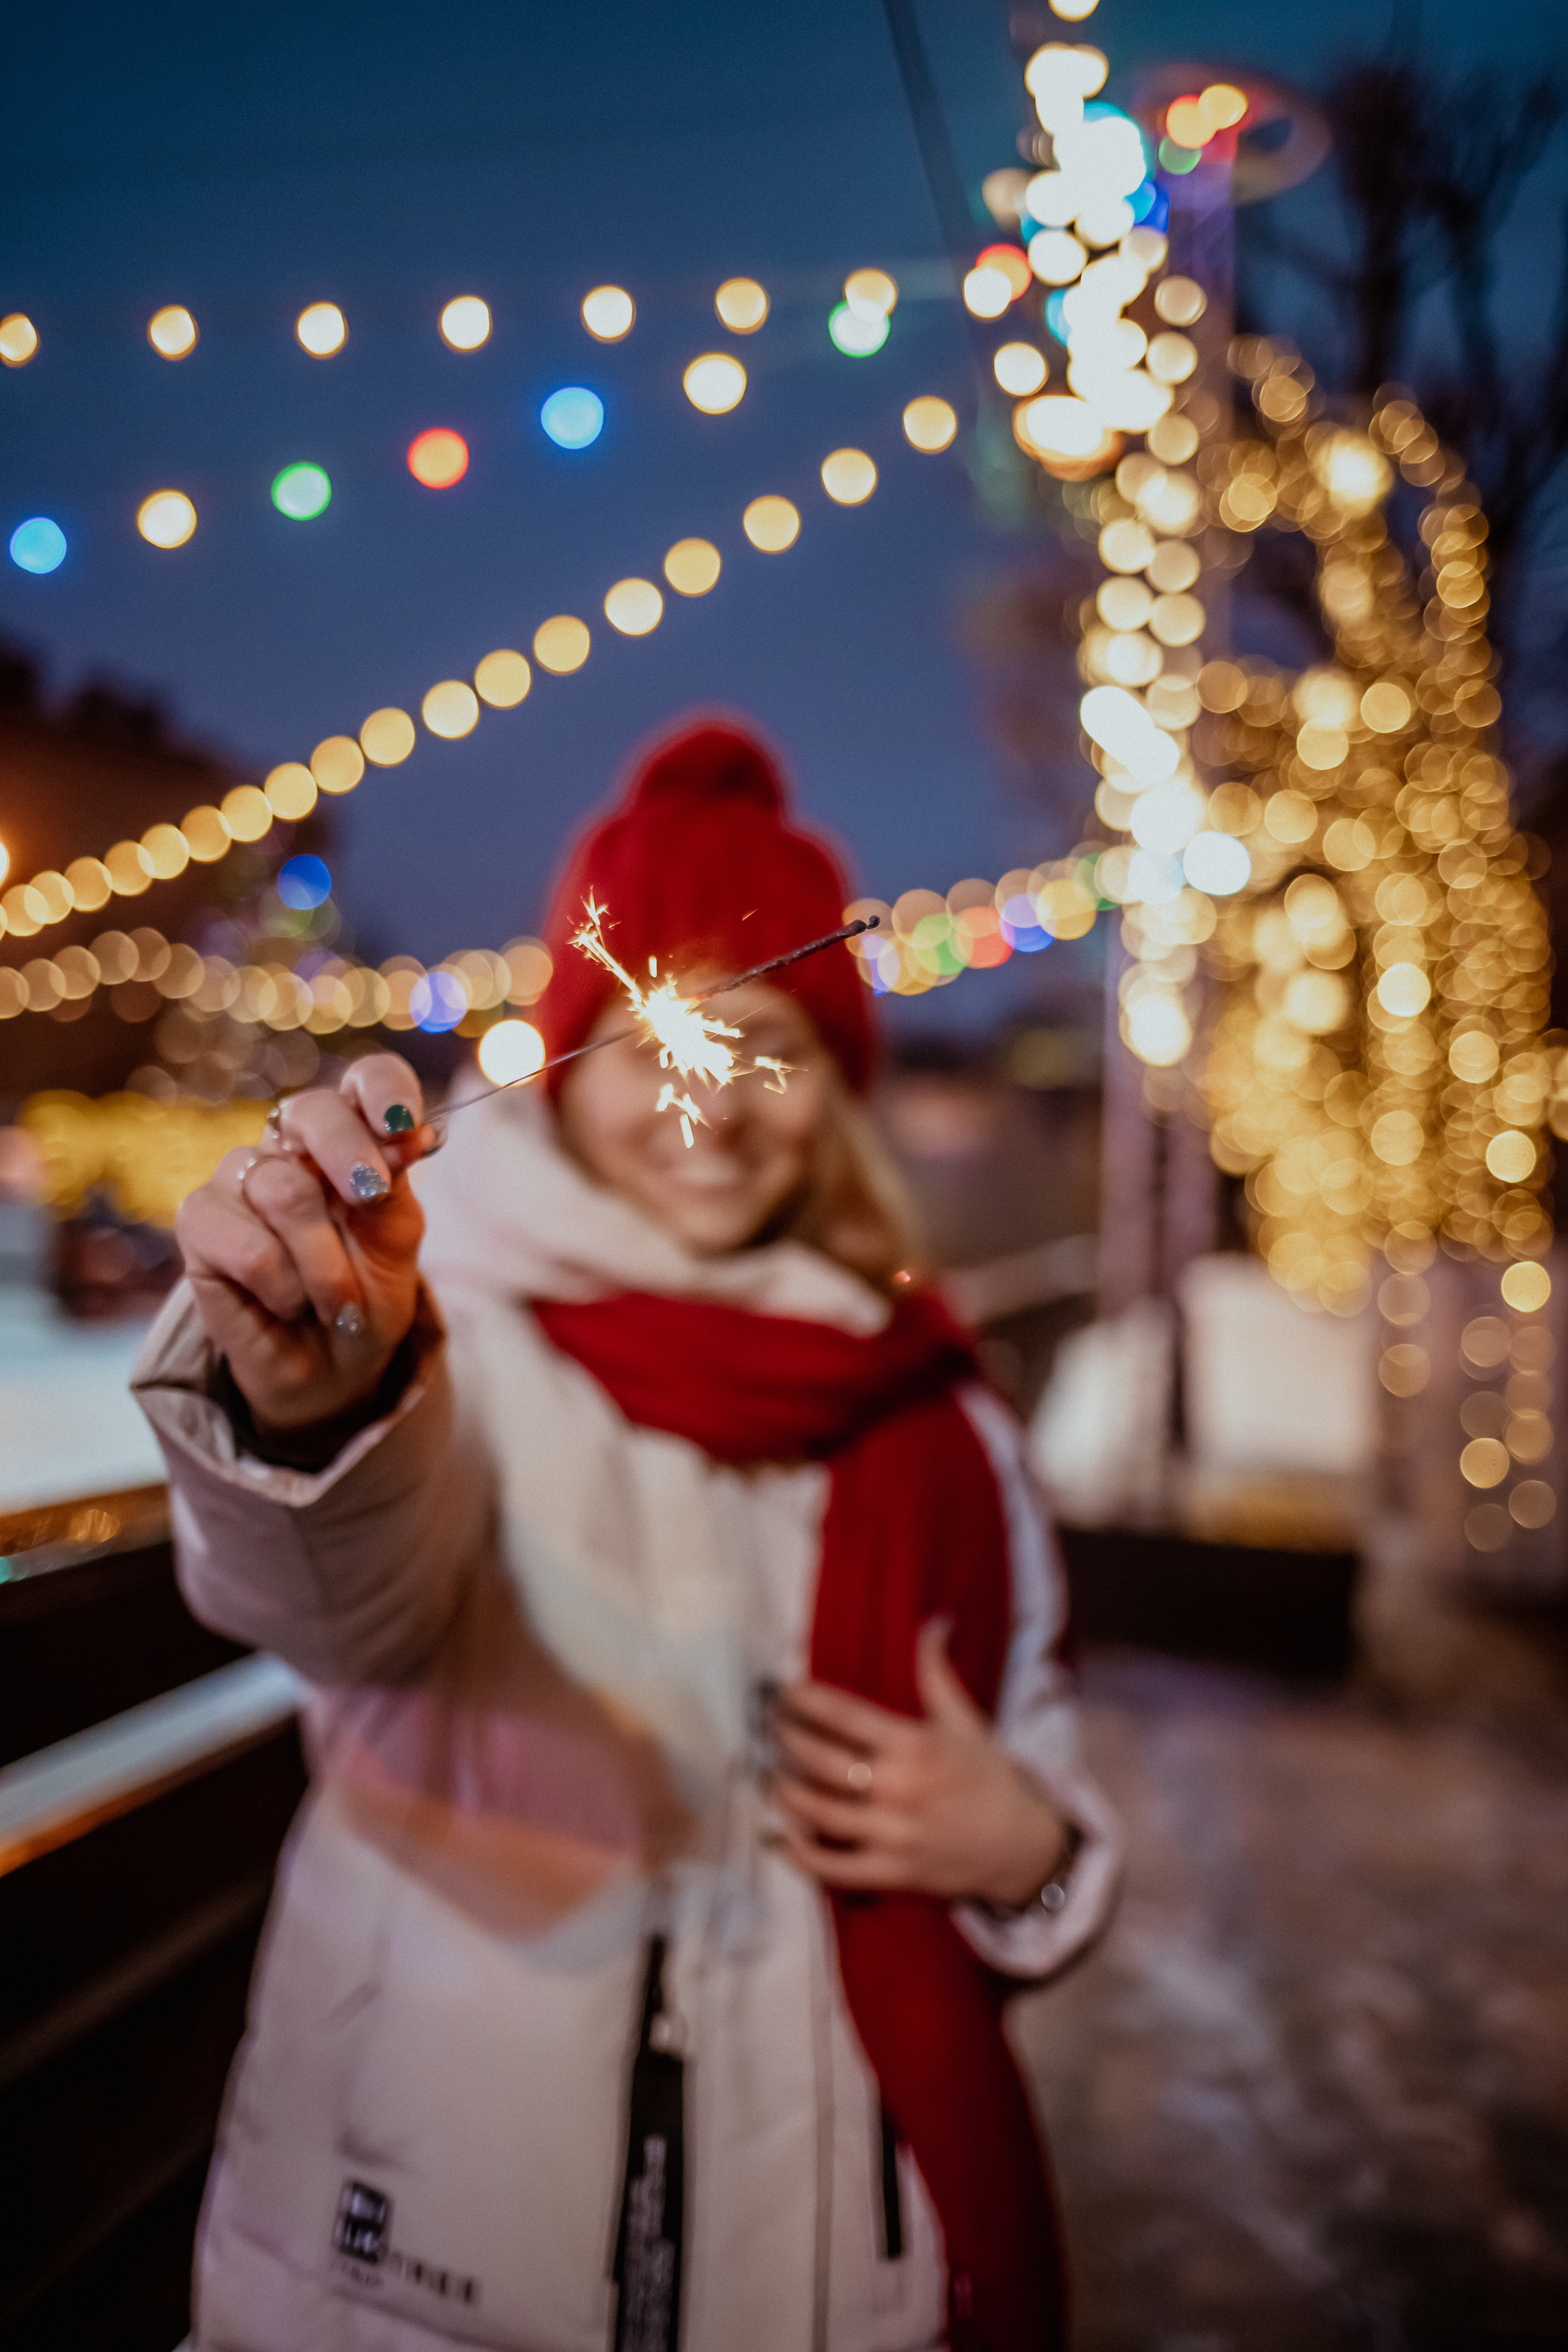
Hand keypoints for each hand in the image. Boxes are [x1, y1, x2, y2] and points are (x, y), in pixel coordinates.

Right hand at [175, 1054, 434, 1436]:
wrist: (329, 1370)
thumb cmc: (365, 1299)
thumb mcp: (396, 1246)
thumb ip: (396, 1187)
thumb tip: (412, 1134)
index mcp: (348, 1138)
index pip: (364, 1080)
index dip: (385, 1089)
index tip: (406, 1125)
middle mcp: (288, 1146)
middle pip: (311, 1110)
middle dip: (350, 1154)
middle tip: (369, 1197)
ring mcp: (239, 1180)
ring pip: (283, 1189)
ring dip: (324, 1262)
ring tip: (337, 1302)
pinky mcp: (200, 1222)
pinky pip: (245, 1243)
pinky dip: (281, 1285)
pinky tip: (286, 1303)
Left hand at [772, 1620, 1068, 1907]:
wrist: (1021, 1846)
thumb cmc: (988, 1776)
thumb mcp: (965, 1719)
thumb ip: (937, 1671)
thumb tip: (934, 1621)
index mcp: (915, 1746)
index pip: (844, 1716)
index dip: (805, 1700)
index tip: (783, 1691)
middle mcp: (900, 1789)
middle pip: (820, 1762)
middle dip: (785, 1740)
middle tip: (766, 1727)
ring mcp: (893, 1834)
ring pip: (818, 1812)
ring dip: (783, 1791)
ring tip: (766, 1772)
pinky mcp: (890, 1872)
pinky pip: (832, 1868)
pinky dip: (798, 1854)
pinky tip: (775, 1837)